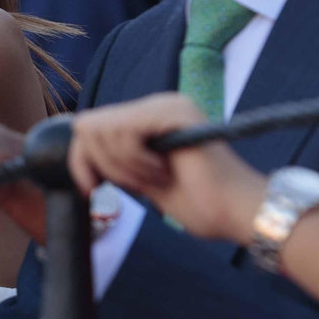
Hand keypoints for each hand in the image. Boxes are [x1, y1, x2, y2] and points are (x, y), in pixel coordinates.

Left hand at [69, 93, 266, 242]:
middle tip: (138, 184)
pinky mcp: (175, 112)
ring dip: (123, 166)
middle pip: (88, 126)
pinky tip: (163, 172)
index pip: (89, 127)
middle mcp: (155, 105)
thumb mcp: (140, 180)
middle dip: (103, 165)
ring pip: (101, 129)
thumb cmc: (198, 204)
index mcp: (146, 119)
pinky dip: (135, 160)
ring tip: (157, 178)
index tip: (92, 190)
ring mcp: (166, 105)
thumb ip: (114, 162)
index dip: (81, 161)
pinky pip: (125, 131)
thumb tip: (81, 154)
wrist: (237, 213)